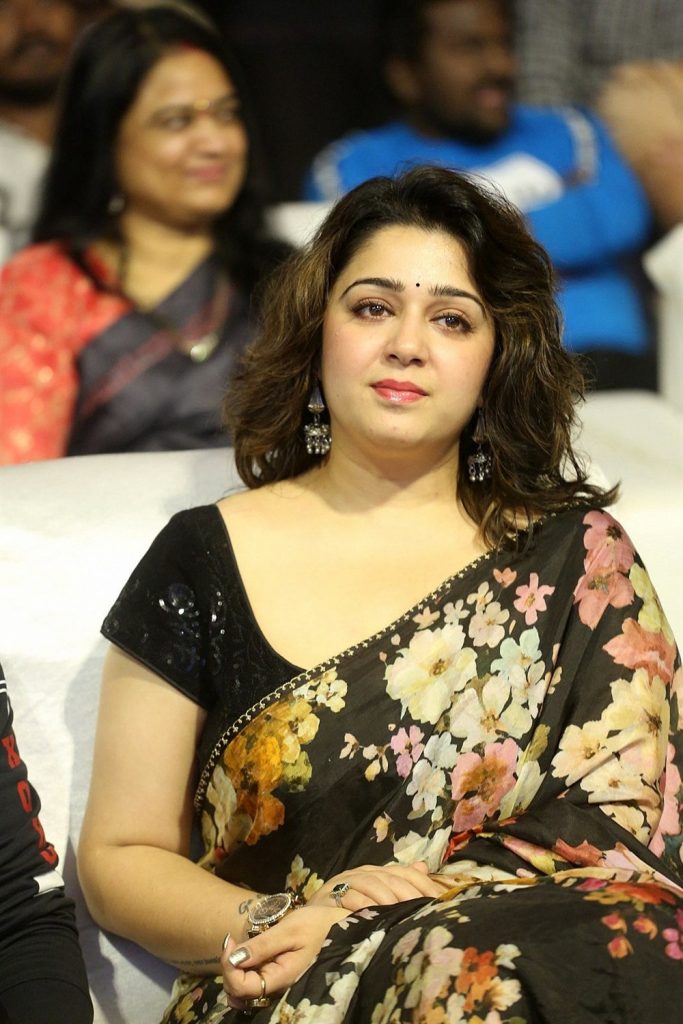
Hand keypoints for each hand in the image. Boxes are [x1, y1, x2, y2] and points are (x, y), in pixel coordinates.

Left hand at [222, 905, 343, 1008]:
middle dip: (230, 967)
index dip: (230, 967)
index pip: (243, 988)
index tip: (231, 940)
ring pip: (244, 988)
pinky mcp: (277, 976)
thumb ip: (262, 945)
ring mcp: (277, 983)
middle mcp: (278, 987)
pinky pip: (254, 980)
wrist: (338, 924)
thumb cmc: (318, 925)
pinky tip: (248, 950)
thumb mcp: (290, 929)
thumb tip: (234, 958)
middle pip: (240, 991)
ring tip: (239, 944)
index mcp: (282, 978)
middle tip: (232, 940)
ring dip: (235, 968)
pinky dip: (244, 967)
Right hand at [306, 860, 443, 912]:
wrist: (313, 915)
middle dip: (409, 892)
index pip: (405, 872)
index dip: (423, 884)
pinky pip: (348, 896)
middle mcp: (364, 872)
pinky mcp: (331, 894)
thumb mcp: (377, 896)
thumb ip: (400, 883)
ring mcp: (347, 882)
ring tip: (400, 911)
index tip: (440, 900)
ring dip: (387, 897)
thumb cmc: (350, 907)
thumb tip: (425, 866)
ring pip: (371, 883)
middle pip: (391, 877)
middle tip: (423, 908)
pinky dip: (361, 903)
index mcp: (378, 872)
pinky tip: (372, 913)